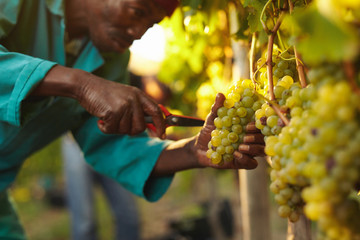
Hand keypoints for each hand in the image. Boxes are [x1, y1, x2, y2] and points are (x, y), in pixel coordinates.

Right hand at [31, 66, 165, 136]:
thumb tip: (147, 126)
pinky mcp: (113, 112)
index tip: (162, 135)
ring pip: (125, 130)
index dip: (161, 125)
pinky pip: (112, 130)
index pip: (156, 111)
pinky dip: (104, 128)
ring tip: (107, 116)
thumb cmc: (104, 94)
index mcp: (139, 95)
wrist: (86, 85)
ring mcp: (124, 105)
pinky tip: (100, 118)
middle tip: (117, 122)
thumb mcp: (125, 96)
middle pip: (140, 127)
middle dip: (129, 130)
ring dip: (114, 128)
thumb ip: (137, 108)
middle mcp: (134, 99)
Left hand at [194, 93, 263, 169]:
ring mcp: (248, 151)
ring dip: (253, 148)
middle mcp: (251, 138)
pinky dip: (246, 160)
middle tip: (245, 136)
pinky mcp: (242, 162)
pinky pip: (252, 164)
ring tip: (241, 146)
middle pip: (264, 138)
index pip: (260, 123)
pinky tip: (236, 155)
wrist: (199, 147)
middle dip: (257, 137)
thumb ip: (217, 108)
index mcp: (247, 126)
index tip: (250, 123)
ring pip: (261, 151)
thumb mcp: (213, 118)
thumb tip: (220, 95)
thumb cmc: (210, 130)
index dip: (260, 123)